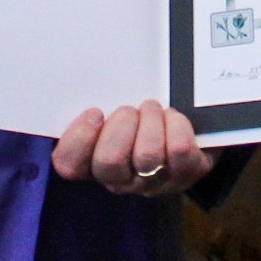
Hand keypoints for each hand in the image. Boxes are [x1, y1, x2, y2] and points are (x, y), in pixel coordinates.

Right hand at [56, 99, 213, 196]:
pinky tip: (173, 118)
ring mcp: (153, 182)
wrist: (191, 130)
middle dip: (121, 125)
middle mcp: (120, 179)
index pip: (70, 164)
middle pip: (109, 161)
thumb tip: (93, 78)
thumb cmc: (141, 118)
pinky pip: (178, 150)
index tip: (95, 112)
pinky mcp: (184, 175)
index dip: (79, 138)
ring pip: (147, 155)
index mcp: (93, 162)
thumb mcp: (113, 110)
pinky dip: (177, 125)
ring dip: (151, 121)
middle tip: (131, 110)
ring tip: (153, 109)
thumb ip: (98, 103)